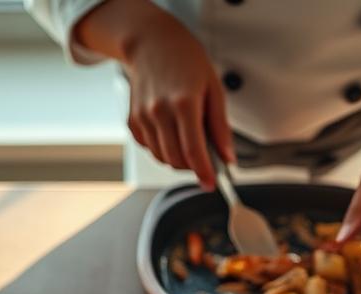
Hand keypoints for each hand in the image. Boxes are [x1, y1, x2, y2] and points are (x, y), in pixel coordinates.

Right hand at [75, 0, 232, 188]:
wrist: (152, 42)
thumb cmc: (186, 61)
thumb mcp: (213, 89)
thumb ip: (220, 126)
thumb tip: (227, 157)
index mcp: (184, 103)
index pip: (194, 151)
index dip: (204, 172)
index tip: (210, 184)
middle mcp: (160, 111)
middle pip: (177, 159)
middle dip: (193, 166)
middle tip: (205, 159)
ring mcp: (143, 116)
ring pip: (162, 157)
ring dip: (178, 159)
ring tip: (189, 141)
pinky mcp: (133, 120)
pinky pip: (150, 148)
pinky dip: (163, 149)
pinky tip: (172, 132)